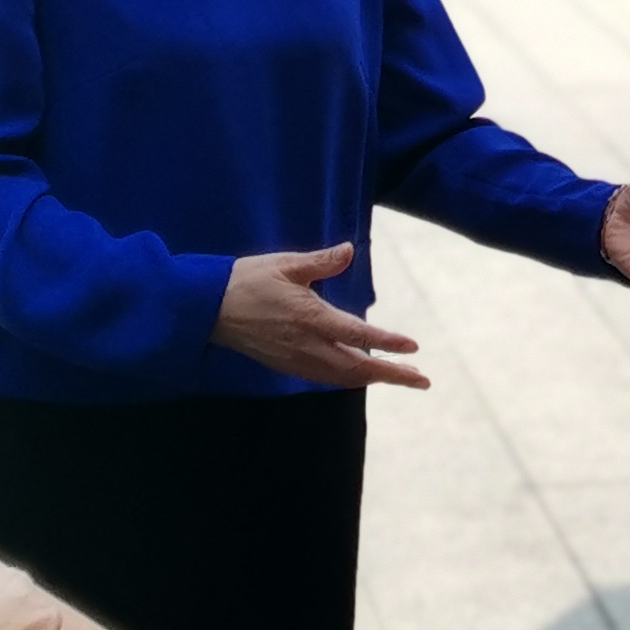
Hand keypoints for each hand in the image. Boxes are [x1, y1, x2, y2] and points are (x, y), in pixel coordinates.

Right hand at [213, 243, 430, 390]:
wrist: (207, 310)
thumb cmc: (246, 281)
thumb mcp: (286, 264)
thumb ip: (321, 261)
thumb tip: (349, 250)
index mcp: (310, 318)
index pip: (359, 334)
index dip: (388, 342)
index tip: (414, 347)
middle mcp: (307, 346)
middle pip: (357, 368)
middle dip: (392, 375)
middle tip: (422, 380)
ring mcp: (296, 360)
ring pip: (343, 377)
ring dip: (372, 378)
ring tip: (400, 376)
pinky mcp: (286, 365)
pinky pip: (325, 378)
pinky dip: (349, 378)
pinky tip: (359, 373)